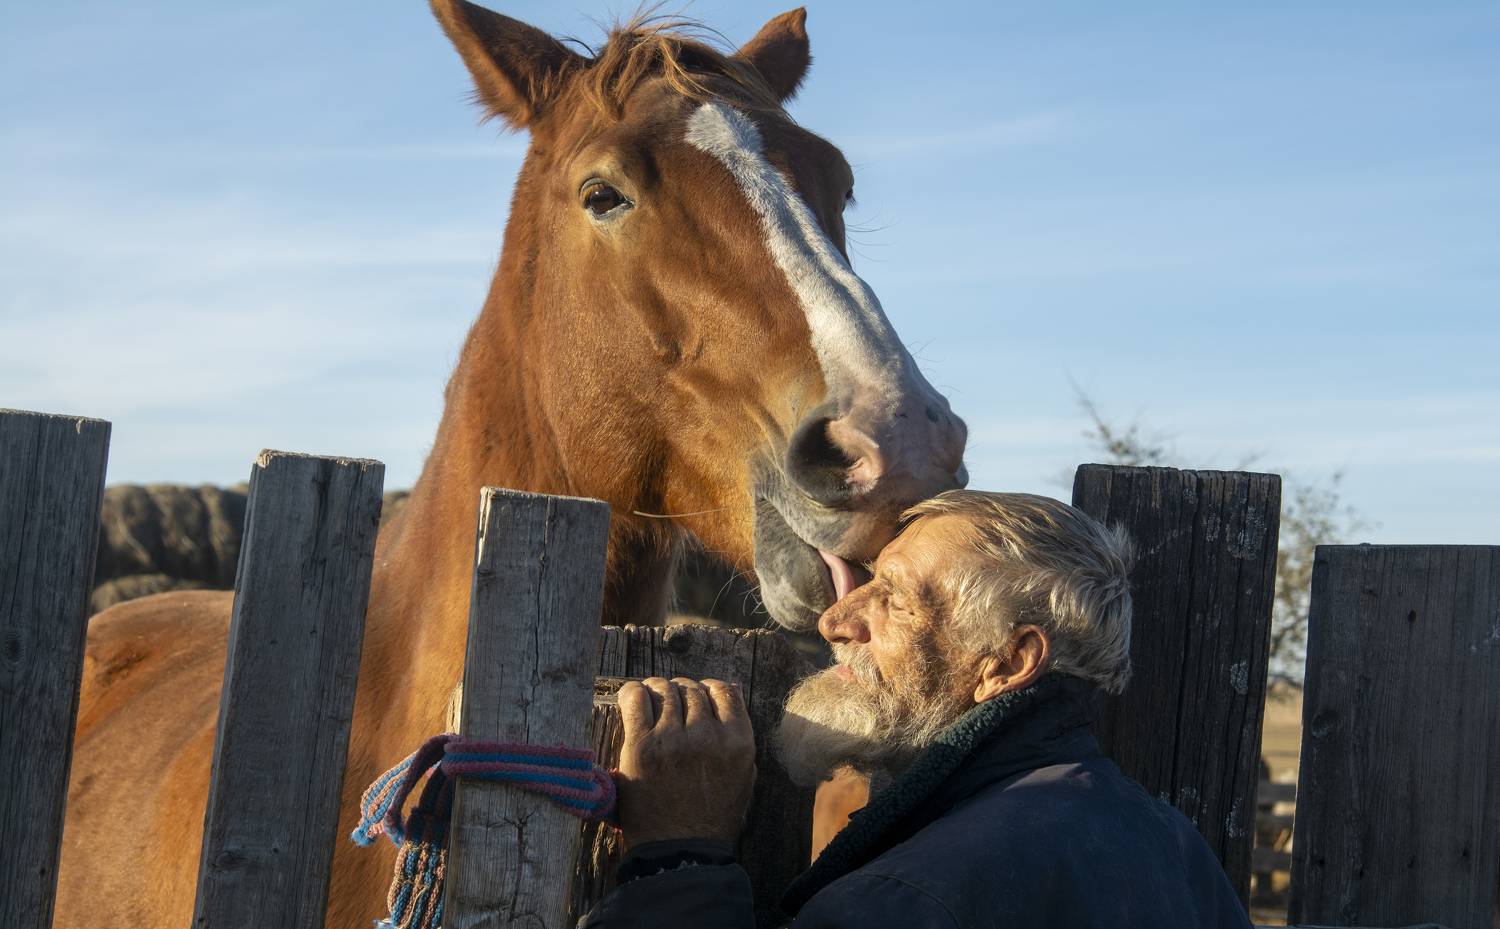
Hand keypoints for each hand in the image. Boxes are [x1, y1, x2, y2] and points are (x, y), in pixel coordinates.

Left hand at [615, 677, 756, 847]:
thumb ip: (739, 741)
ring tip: (651, 702)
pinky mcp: (641, 745)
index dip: (709, 689)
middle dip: (681, 693)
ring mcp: (672, 739)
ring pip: (664, 690)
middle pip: (692, 689)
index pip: (724, 690)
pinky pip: (635, 699)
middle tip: (671, 706)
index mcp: (737, 742)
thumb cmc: (712, 820)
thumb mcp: (744, 779)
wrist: (679, 852)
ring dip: (657, 691)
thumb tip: (728, 699)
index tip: (698, 697)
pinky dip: (633, 693)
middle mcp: (707, 735)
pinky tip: (634, 699)